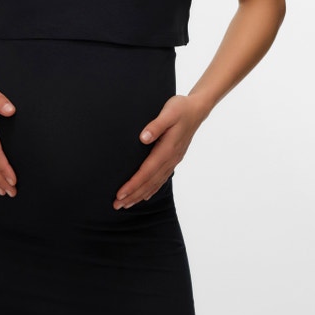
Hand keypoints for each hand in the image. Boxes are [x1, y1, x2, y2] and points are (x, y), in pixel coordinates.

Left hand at [113, 94, 208, 209]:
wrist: (197, 109)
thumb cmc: (181, 108)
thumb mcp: (168, 112)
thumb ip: (156, 125)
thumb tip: (143, 138)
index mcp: (168, 149)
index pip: (147, 171)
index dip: (133, 184)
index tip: (120, 194)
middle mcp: (171, 158)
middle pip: (150, 182)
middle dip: (133, 195)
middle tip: (117, 205)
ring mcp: (173, 160)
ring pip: (155, 182)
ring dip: (140, 194)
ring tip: (126, 204)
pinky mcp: (173, 158)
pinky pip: (161, 178)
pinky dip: (152, 189)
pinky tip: (145, 195)